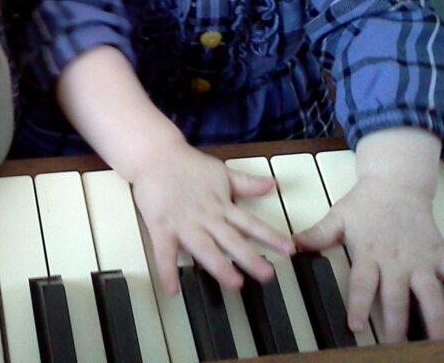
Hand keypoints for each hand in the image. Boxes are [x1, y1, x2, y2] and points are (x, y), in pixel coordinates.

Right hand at [131, 142, 294, 293]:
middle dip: (250, 258)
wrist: (154, 154)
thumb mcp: (220, 171)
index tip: (289, 248)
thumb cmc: (187, 164)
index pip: (250, 223)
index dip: (270, 235)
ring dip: (219, 265)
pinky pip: (164, 252)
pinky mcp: (161, 226)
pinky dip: (167, 270)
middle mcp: (206, 216)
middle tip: (267, 275)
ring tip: (234, 283)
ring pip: (204, 248)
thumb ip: (246, 182)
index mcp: (221, 205)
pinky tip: (172, 289)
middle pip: (231, 240)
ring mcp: (183, 223)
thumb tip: (272, 183)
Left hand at [295, 176, 443, 340]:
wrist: (396, 184)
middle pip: (397, 298)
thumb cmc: (365, 203)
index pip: (363, 284)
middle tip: (396, 349)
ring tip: (438, 344)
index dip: (359, 306)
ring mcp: (421, 261)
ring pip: (430, 295)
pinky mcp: (439, 256)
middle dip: (397, 326)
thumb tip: (291, 246)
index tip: (356, 327)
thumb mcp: (337, 217)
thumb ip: (317, 235)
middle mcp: (396, 261)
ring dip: (435, 321)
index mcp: (369, 254)